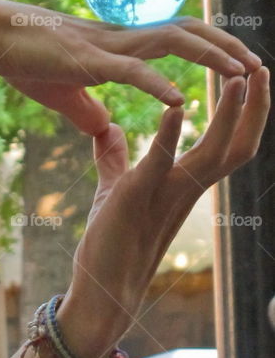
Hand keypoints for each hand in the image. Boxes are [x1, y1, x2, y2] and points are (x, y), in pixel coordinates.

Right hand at [0, 0, 262, 134]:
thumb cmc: (23, 61)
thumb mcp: (62, 94)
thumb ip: (87, 110)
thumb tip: (104, 127)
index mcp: (120, 47)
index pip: (178, 40)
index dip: (211, 48)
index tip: (238, 65)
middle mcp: (123, 40)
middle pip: (190, 33)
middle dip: (227, 48)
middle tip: (259, 65)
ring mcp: (109, 48)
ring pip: (174, 43)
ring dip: (210, 57)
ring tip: (240, 73)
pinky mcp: (90, 62)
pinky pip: (132, 72)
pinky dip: (158, 85)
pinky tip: (178, 101)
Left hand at [56, 65, 269, 357]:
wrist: (98, 290)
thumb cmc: (108, 242)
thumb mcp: (115, 189)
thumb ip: (116, 158)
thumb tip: (109, 128)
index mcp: (185, 183)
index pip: (229, 143)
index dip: (246, 112)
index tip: (252, 76)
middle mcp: (186, 189)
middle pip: (237, 144)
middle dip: (254, 107)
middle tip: (263, 67)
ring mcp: (165, 195)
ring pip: (214, 153)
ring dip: (228, 115)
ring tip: (238, 77)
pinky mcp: (136, 198)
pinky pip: (160, 164)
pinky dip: (170, 136)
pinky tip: (176, 109)